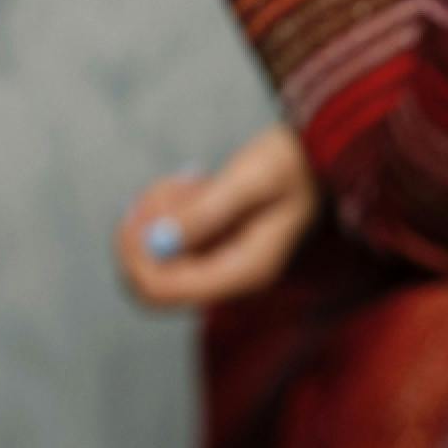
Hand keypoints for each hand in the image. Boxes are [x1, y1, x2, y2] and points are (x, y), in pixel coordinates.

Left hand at [113, 124, 322, 310]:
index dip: (136, 261)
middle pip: (152, 283)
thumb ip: (207, 210)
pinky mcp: (211, 247)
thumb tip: (159, 237)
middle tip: (156, 191)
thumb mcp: (252, 178)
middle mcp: (228, 278)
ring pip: (156, 258)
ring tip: (190, 178)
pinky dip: (167, 210)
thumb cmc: (293, 163)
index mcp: (243, 272)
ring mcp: (217, 265)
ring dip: (156, 215)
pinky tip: (194, 182)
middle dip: (141, 238)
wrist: (316, 156)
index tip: (131, 217)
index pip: (166, 292)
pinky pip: (168, 240)